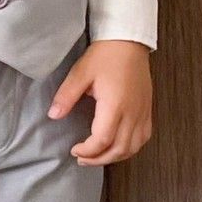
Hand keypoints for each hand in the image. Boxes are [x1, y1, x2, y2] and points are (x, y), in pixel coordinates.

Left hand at [47, 39, 153, 164]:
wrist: (129, 42)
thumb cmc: (106, 55)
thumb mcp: (80, 73)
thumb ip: (66, 96)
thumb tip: (54, 115)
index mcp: (115, 105)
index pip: (102, 140)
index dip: (87, 151)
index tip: (74, 149)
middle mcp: (132, 112)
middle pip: (119, 149)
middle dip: (98, 159)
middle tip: (82, 158)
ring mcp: (142, 112)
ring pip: (133, 147)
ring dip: (115, 156)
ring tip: (98, 156)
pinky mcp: (147, 110)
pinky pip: (144, 137)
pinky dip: (130, 148)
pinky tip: (118, 146)